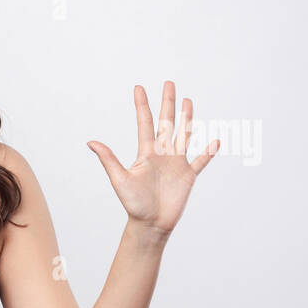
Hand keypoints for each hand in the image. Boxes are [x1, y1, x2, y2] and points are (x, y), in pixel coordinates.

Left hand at [86, 80, 219, 236]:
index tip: (139, 88)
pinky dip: (208, 152)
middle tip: (169, 83)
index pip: (144, 123)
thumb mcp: (120, 179)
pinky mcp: (188, 176)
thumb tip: (91, 142)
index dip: (142, 106)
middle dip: (167, 103)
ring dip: (187, 119)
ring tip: (187, 101)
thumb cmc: (133, 204)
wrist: (150, 224)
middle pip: (166, 123)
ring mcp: (176, 163)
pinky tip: (215, 141)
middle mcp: (162, 154)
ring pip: (183, 135)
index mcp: (146, 153)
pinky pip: (201, 161)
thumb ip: (109, 159)